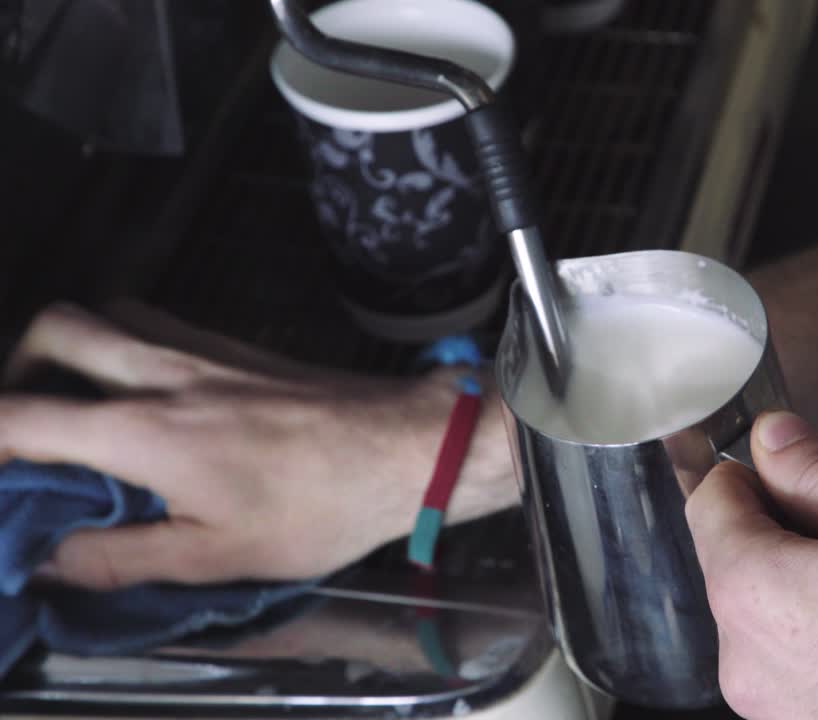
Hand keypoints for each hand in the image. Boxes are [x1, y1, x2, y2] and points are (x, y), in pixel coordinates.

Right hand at [0, 302, 517, 589]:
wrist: (406, 448)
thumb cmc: (321, 508)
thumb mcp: (216, 557)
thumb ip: (121, 557)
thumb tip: (50, 560)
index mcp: (145, 429)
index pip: (22, 416)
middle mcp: (165, 372)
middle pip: (57, 328)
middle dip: (16, 367)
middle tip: (23, 420)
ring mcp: (206, 349)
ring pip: (111, 313)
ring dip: (74, 347)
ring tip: (77, 401)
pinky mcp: (242, 348)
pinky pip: (161, 322)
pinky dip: (129, 343)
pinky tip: (148, 391)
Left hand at [686, 411, 817, 719]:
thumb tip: (774, 439)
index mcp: (757, 592)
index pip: (711, 498)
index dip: (761, 466)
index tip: (809, 459)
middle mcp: (746, 657)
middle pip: (741, 551)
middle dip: (801, 516)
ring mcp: (772, 704)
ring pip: (773, 600)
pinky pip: (797, 651)